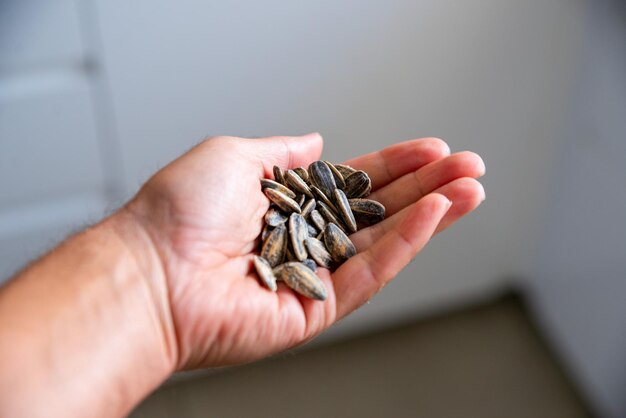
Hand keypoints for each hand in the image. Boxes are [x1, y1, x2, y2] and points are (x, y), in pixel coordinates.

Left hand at [125, 133, 484, 369]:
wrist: (150, 271)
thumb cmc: (178, 213)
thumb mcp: (234, 155)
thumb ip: (281, 151)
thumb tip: (315, 142)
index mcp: (284, 204)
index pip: (353, 182)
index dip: (393, 164)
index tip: (431, 150)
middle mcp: (302, 239)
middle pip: (378, 211)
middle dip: (427, 188)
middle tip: (471, 168)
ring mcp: (312, 275)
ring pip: (383, 243)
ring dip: (431, 215)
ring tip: (471, 190)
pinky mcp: (315, 308)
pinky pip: (368, 274)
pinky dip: (404, 245)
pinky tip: (433, 216)